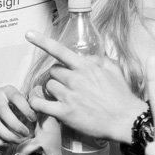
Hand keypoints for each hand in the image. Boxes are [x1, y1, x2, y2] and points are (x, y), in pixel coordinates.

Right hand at [0, 86, 35, 146]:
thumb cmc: (14, 101)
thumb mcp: (22, 98)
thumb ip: (30, 104)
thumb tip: (41, 112)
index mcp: (7, 91)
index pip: (16, 98)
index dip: (25, 109)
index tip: (34, 119)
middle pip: (3, 112)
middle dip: (16, 125)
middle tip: (26, 133)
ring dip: (7, 135)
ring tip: (18, 141)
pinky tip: (7, 144)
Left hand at [25, 31, 145, 142]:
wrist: (125, 120)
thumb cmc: (121, 96)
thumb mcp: (113, 70)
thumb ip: (98, 61)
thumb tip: (87, 58)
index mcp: (86, 67)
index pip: (60, 50)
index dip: (42, 41)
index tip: (29, 34)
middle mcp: (75, 79)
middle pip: (53, 71)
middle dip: (58, 76)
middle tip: (68, 84)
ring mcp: (69, 96)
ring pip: (49, 86)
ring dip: (54, 90)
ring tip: (65, 97)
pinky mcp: (64, 113)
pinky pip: (41, 104)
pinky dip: (38, 103)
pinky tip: (41, 103)